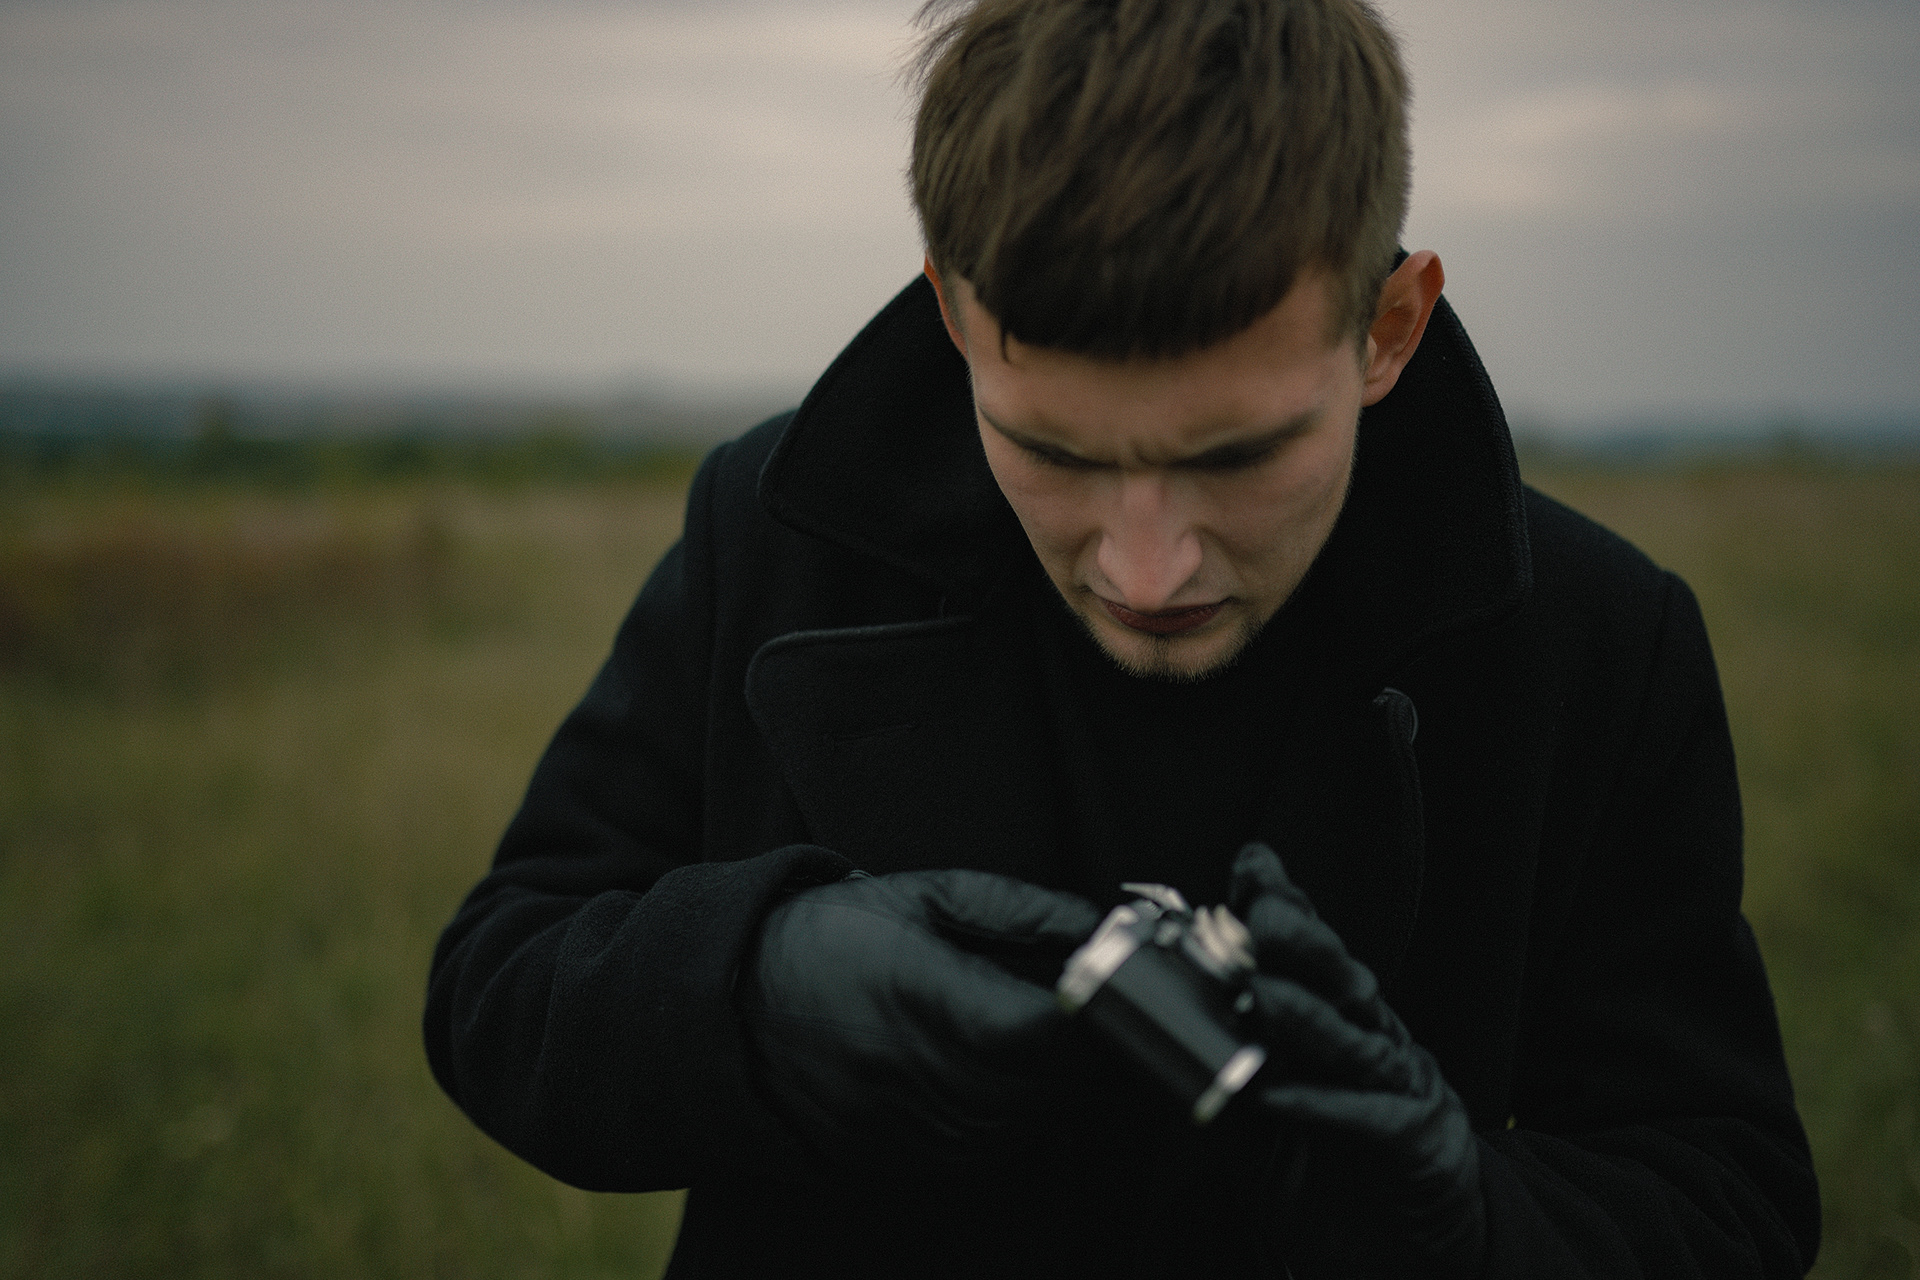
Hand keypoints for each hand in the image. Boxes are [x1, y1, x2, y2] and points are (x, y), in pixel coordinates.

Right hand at [737, 868, 1101, 1173]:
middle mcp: (910, 1067)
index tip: (1091, 986)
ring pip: (1018, 1125)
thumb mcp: (916, 895)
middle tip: (1074, 1010)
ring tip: (1031, 1042)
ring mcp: (900, 1120)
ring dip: (1045, 1089)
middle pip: (1039, 1085)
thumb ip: (1013, 906)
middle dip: (1074, 1050)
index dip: (1081, 1012)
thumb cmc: (822, 934)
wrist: (726, 1003)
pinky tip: (992, 1078)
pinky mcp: (891, 1154)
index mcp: (918, 992)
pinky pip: (981, 1154)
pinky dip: (1007, 1121)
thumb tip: (1091, 924)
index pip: (1036, 1029)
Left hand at [1230, 843, 1485, 1277]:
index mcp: (1337, 1022)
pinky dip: (1325, 1106)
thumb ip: (1214, 1074)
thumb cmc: (1329, 1171)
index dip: (1285, 904)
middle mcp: (1373, 1041)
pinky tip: (1283, 1096)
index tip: (1250, 864)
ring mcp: (1400, 1088)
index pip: (1309, 953)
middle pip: (1338, 979)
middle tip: (1260, 912)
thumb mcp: (1256, 1120)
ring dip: (1306, 1016)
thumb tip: (1144, 1033)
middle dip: (1301, 939)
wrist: (1410, 1250)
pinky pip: (1369, 1118)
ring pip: (1355, 1040)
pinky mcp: (1415, 1141)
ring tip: (1261, 993)